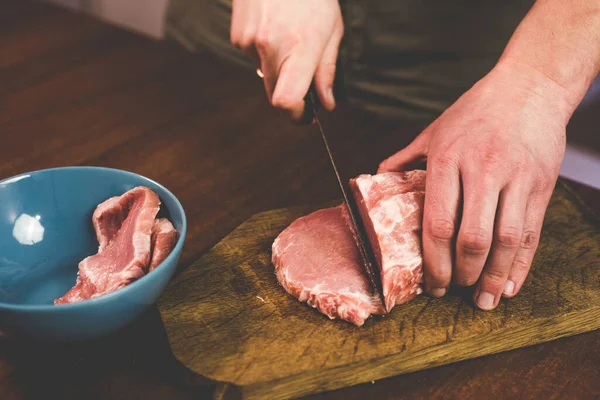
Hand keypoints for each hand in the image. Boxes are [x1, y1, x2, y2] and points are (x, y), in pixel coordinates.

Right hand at [230, 0, 342, 120]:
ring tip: (288, 37)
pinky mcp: (238, 36)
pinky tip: (273, 28)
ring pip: (264, 75)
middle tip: (303, 74)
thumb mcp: (331, 30)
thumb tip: (326, 104)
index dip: (295, 114)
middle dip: (289, 92)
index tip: (304, 113)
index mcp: (299, 47)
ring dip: (277, 67)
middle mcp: (270, 47)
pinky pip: (253, 58)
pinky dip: (264, 51)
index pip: (286, 100)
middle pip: (274, 94)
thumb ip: (326, 70)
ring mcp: (250, 42)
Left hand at [378, 60, 572, 309]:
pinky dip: (521, 264)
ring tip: (482, 300)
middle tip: (453, 290)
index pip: (439, 222)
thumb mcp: (435, 128)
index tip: (431, 282)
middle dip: (461, 273)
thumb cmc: (476, 109)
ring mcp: (516, 178)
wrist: (530, 85)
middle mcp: (482, 171)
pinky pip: (532, 232)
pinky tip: (509, 284)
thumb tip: (376, 177)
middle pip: (472, 237)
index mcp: (448, 159)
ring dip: (493, 277)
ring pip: (505, 240)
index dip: (434, 260)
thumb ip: (406, 157)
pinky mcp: (541, 184)